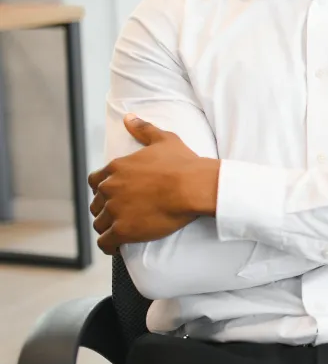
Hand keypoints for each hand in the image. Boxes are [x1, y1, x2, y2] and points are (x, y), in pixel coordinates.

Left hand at [87, 114, 219, 254]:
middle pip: (96, 204)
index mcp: (117, 168)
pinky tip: (117, 246)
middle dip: (106, 209)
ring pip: (99, 223)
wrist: (194, 187)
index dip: (105, 189)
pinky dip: (109, 246)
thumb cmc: (183, 163)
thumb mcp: (164, 140)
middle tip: (122, 214)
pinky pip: (105, 242)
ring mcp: (115, 210)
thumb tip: (128, 117)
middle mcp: (110, 188)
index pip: (95, 181)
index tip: (117, 195)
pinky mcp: (123, 230)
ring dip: (108, 228)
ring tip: (120, 232)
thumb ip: (143, 129)